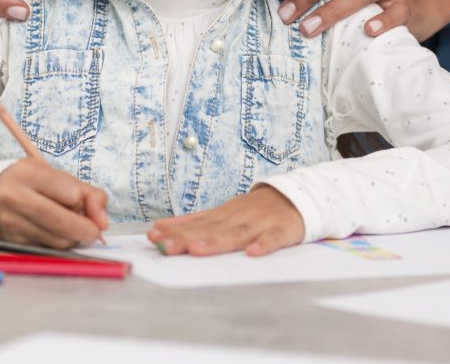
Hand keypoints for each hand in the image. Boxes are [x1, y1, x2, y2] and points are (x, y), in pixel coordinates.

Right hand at [0, 157, 109, 248]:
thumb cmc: (30, 183)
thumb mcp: (54, 175)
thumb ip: (86, 193)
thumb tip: (103, 222)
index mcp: (28, 173)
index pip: (70, 192)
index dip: (86, 201)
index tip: (88, 204)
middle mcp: (15, 198)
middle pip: (63, 222)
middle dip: (87, 230)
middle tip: (94, 231)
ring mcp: (12, 223)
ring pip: (58, 241)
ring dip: (73, 238)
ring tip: (70, 226)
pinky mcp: (12, 242)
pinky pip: (48, 250)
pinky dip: (59, 245)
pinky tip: (55, 234)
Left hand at [146, 186, 303, 256]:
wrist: (296, 197)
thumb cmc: (254, 211)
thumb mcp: (223, 213)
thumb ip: (194, 223)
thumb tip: (159, 229)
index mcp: (223, 214)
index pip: (196, 224)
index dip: (174, 231)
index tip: (153, 237)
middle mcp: (237, 217)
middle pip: (211, 229)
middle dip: (186, 239)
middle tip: (165, 247)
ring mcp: (259, 223)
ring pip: (237, 233)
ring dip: (216, 241)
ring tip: (197, 250)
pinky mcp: (282, 230)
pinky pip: (273, 238)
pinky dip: (264, 244)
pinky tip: (253, 253)